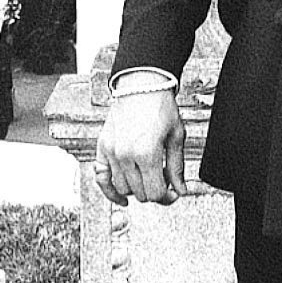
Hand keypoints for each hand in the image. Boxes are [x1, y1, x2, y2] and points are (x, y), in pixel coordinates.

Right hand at [94, 90, 188, 207]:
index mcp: (147, 153)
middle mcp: (126, 155)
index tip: (173, 193)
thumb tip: (181, 190)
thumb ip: (177, 167)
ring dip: (137, 188)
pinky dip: (109, 190)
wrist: (141, 86)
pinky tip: (122, 197)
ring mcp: (111, 152)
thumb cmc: (160, 107)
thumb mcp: (176, 137)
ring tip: (147, 177)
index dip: (167, 197)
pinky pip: (101, 178)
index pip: (155, 193)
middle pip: (140, 194)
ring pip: (122, 188)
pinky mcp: (102, 148)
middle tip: (163, 180)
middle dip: (154, 191)